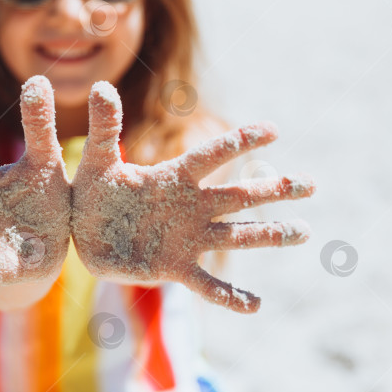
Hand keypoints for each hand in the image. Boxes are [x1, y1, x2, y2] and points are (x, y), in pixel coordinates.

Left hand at [70, 82, 315, 313]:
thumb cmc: (92, 193)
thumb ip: (104, 129)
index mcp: (173, 177)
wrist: (82, 234)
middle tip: (309, 184)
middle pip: (237, 196)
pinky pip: (207, 285)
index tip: (273, 130)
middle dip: (272, 190)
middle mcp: (189, 206)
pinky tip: (256, 305)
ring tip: (304, 231)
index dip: (240, 142)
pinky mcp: (175, 268)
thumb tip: (100, 86)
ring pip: (235, 235)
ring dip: (269, 234)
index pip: (212, 156)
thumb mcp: (95, 162)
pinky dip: (230, 296)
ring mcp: (187, 238)